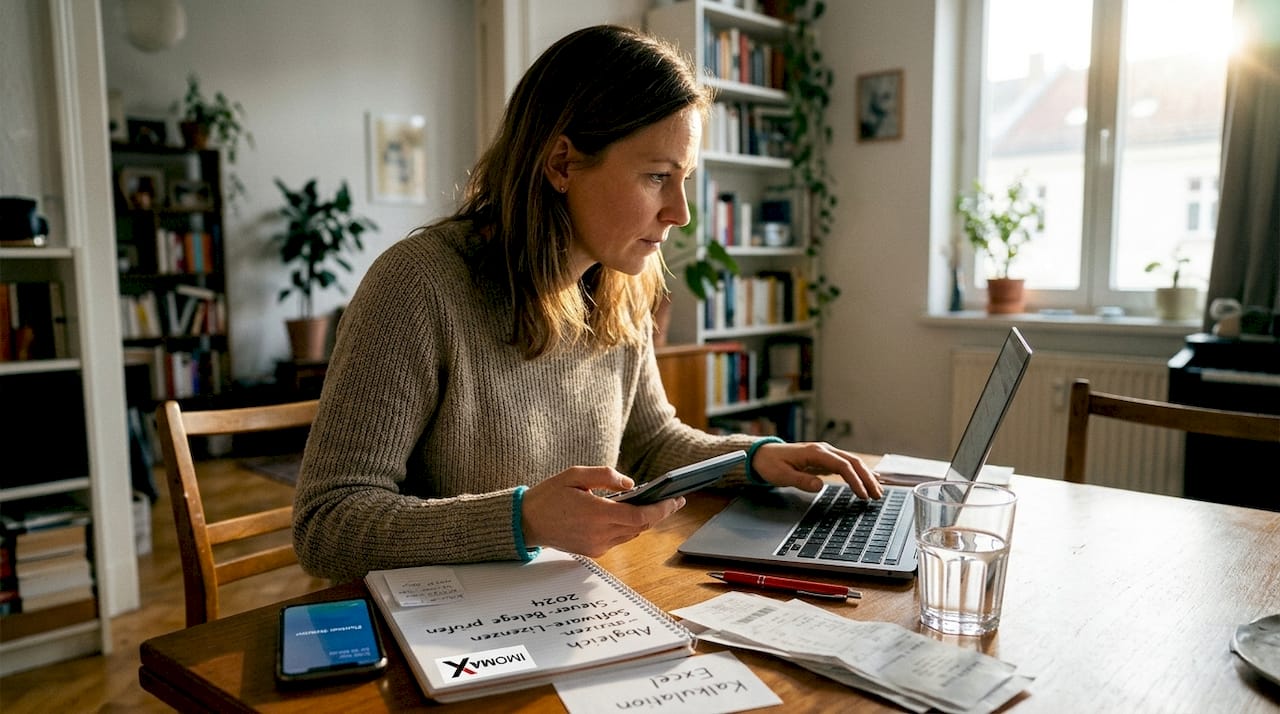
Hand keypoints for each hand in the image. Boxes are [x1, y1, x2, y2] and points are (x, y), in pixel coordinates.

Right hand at [521, 466, 685, 556]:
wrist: (526, 522)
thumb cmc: (550, 495)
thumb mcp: (575, 475)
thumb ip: (606, 476)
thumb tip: (631, 485)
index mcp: (596, 514)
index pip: (640, 517)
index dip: (661, 510)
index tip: (676, 500)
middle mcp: (599, 534)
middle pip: (641, 527)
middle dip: (659, 513)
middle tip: (675, 500)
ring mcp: (596, 545)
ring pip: (631, 534)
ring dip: (644, 521)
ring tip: (657, 504)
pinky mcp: (593, 551)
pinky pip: (619, 539)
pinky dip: (628, 526)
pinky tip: (631, 514)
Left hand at [750, 442, 883, 499]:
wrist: (763, 455)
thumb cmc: (771, 464)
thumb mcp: (782, 475)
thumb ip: (801, 481)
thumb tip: (820, 486)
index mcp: (815, 452)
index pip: (842, 466)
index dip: (855, 480)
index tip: (862, 495)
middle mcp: (824, 450)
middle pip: (853, 462)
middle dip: (867, 478)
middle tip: (878, 495)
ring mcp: (825, 454)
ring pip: (852, 462)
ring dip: (866, 476)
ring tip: (878, 490)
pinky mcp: (825, 460)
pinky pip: (846, 465)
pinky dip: (859, 473)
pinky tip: (868, 480)